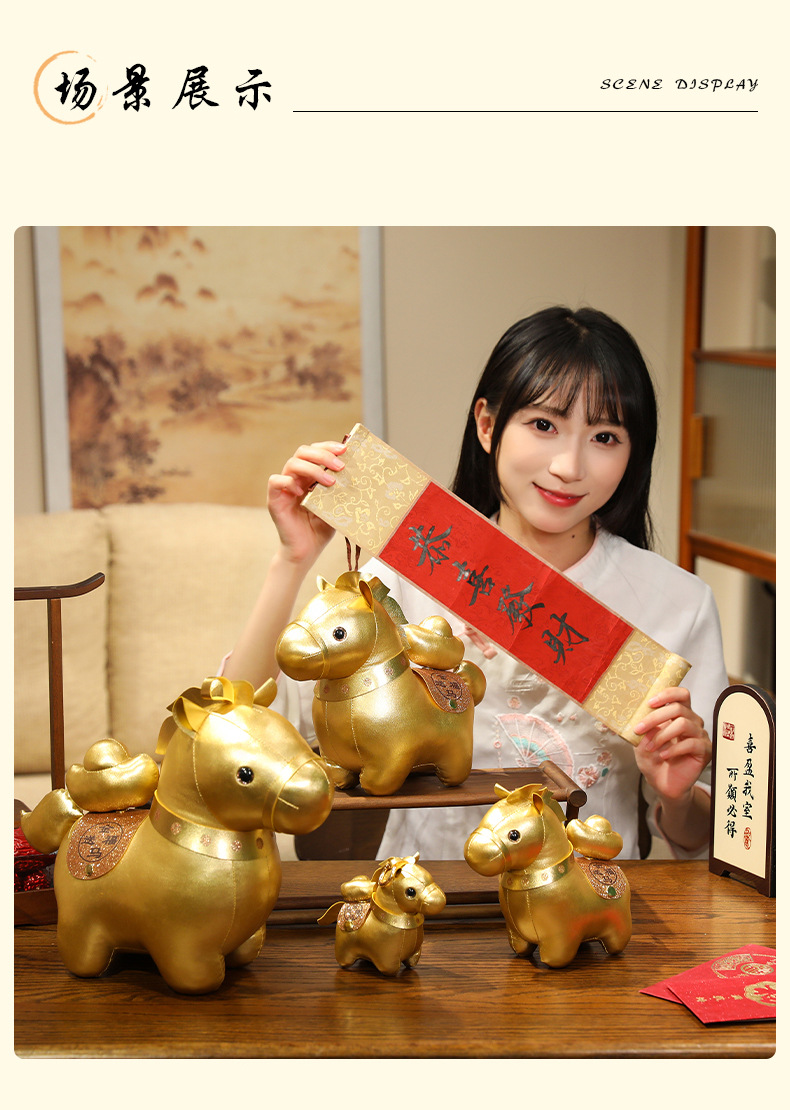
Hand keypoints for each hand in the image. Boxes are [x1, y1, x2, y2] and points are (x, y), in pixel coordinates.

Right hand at [267, 441, 345, 564]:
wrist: (306, 551)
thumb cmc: (320, 529)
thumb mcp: (336, 505)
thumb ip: (341, 489)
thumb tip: (360, 472)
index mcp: (309, 476)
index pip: (315, 451)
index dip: (328, 446)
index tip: (345, 450)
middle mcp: (295, 478)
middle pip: (303, 452)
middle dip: (323, 455)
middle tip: (340, 466)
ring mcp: (284, 488)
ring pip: (292, 464)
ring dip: (313, 469)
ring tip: (330, 482)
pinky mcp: (274, 500)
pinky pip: (275, 481)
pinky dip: (288, 482)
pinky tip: (302, 493)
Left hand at [632, 686, 711, 801]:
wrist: (662, 783)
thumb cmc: (653, 759)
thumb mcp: (641, 740)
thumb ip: (642, 726)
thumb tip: (637, 713)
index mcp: (679, 714)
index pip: (681, 694)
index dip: (667, 694)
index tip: (649, 703)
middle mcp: (692, 721)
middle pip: (678, 708)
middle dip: (655, 718)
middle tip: (639, 729)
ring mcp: (700, 735)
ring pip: (683, 724)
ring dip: (662, 735)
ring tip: (650, 747)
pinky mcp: (704, 750)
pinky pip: (691, 743)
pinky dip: (673, 749)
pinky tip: (663, 756)